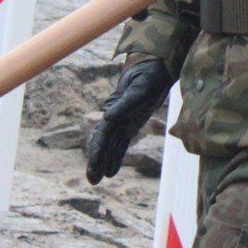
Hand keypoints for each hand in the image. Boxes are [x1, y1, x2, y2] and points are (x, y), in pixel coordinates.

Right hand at [85, 59, 173, 183]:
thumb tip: (107, 117)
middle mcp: (116, 117)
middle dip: (96, 161)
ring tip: (96, 181)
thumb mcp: (140, 87)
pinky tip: (111, 171)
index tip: (94, 166)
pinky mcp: (132, 123)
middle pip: (103, 143)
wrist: (156, 66)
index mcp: (115, 110)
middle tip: (92, 181)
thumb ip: (125, 103)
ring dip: (103, 162)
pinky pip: (121, 143)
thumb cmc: (149, 74)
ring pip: (110, 146)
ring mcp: (123, 121)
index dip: (97, 151)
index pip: (103, 135)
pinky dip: (115, 156)